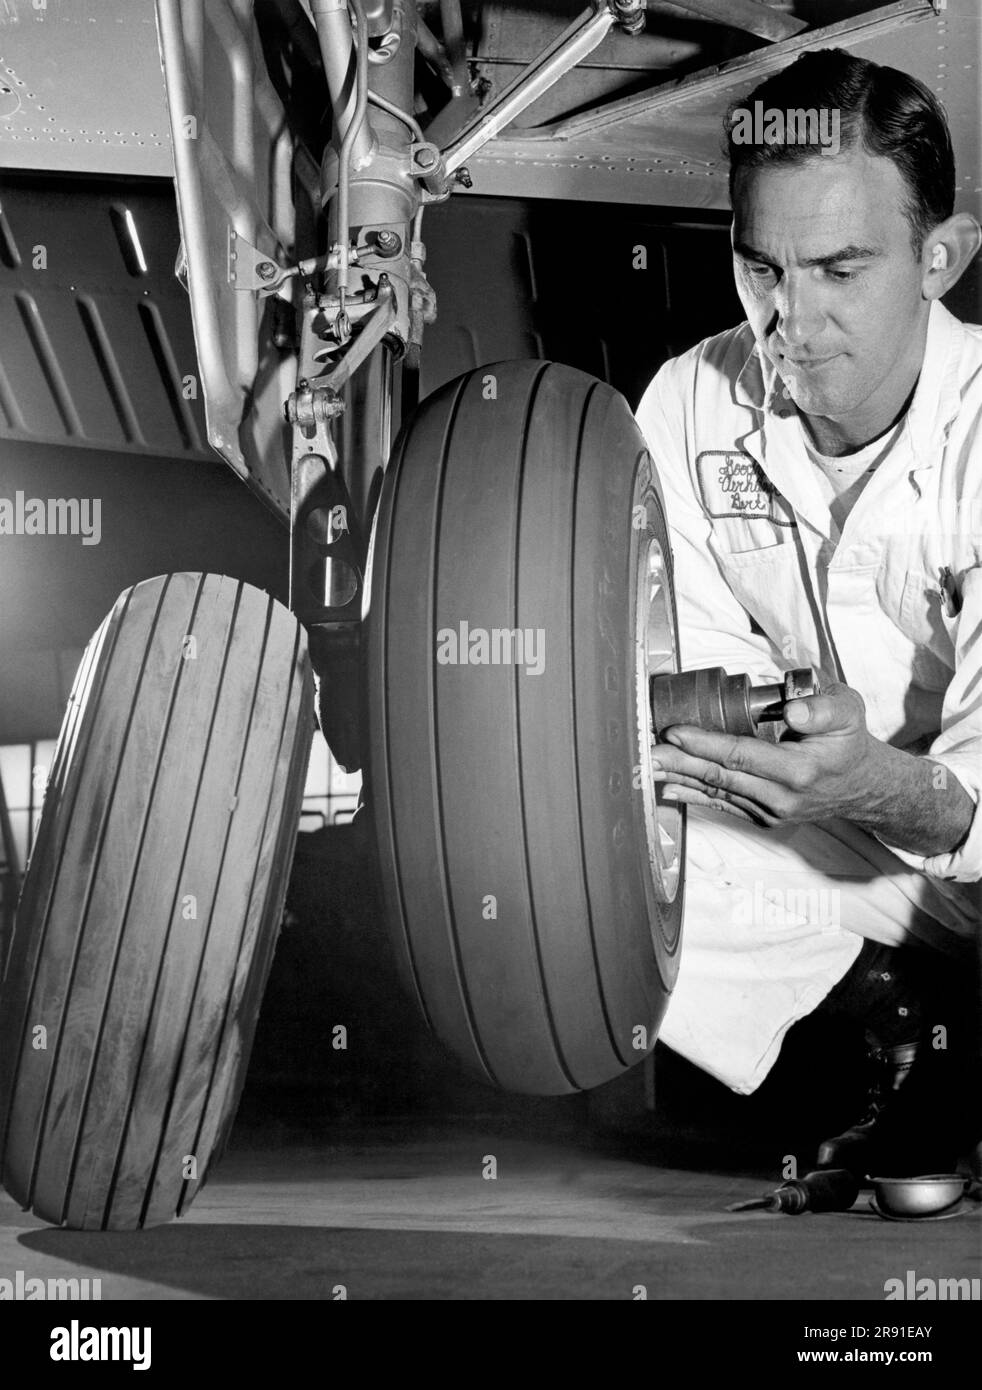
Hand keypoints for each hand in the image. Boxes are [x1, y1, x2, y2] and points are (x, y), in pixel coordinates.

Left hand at [653, 681, 880, 826]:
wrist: (862, 786)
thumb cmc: (848, 742)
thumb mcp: (848, 712)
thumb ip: (823, 708)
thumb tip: (794, 709)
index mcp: (799, 770)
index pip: (740, 755)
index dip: (704, 744)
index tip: (674, 732)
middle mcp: (782, 797)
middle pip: (720, 777)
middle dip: (679, 763)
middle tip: (646, 752)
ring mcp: (771, 812)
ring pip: (717, 792)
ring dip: (680, 778)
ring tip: (649, 768)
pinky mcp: (763, 818)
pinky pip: (724, 804)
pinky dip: (695, 795)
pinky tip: (670, 788)